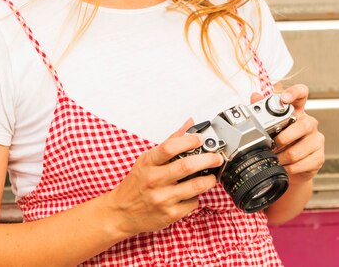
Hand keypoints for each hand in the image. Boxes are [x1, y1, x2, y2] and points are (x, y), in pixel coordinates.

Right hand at [104, 118, 223, 237]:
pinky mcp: (170, 215)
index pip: (169, 148)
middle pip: (186, 166)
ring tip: (212, 175)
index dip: (188, 141)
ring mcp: (162, 198)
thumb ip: (170, 141)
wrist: (122, 212)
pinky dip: (198, 196)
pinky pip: (193, 203)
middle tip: (217, 157)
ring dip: (209, 179)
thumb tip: (189, 124)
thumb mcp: (147, 159)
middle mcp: (154, 180)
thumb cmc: (136, 183)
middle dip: (207, 159)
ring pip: (195, 186)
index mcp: (148, 163)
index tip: (200, 138)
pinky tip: (195, 192)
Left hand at [251, 85, 324, 183]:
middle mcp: (310, 123)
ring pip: (301, 149)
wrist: (291, 166)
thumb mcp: (270, 126)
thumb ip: (262, 110)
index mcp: (298, 111)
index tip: (284, 99)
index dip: (294, 93)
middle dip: (283, 138)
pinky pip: (304, 163)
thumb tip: (255, 95)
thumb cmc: (281, 142)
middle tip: (272, 146)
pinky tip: (284, 166)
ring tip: (275, 158)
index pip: (302, 94)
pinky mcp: (319, 156)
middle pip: (303, 126)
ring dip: (284, 156)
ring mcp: (317, 140)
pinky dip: (290, 167)